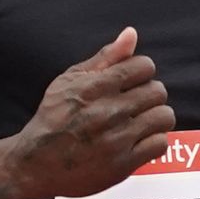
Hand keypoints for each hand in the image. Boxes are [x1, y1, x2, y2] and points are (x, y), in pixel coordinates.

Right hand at [9, 27, 174, 196]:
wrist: (36, 164)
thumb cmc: (53, 119)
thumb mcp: (70, 80)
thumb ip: (104, 57)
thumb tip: (131, 33)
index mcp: (97, 86)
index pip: (145, 66)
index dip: (142, 73)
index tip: (134, 83)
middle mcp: (109, 111)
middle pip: (158, 91)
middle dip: (150, 96)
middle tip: (138, 106)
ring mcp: (118, 139)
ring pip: (163, 117)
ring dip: (156, 118)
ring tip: (143, 123)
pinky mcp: (123, 164)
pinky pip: (159, 145)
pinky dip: (154, 142)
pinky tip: (140, 142)